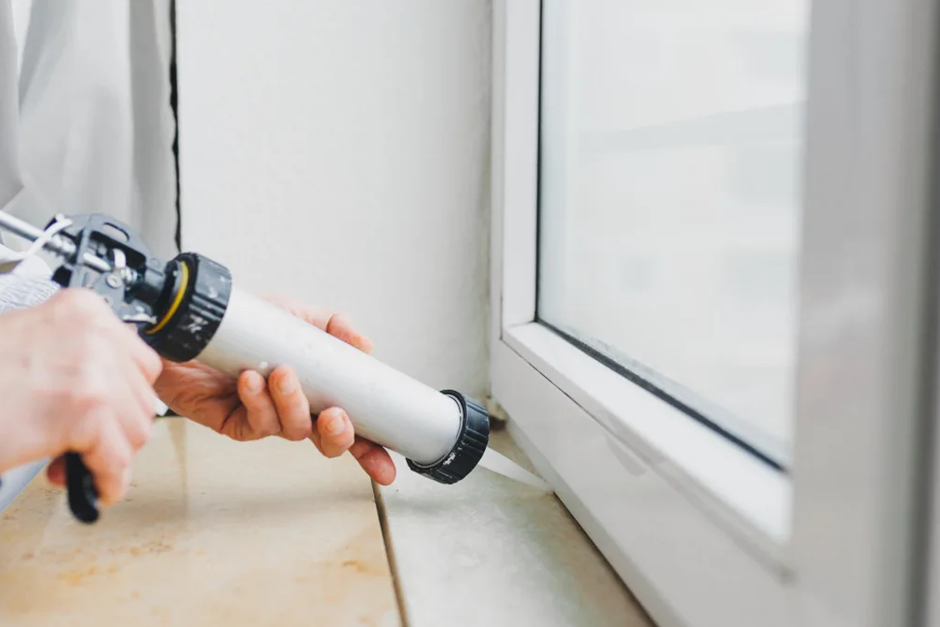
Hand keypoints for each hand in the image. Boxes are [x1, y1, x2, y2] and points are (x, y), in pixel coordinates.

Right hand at [0, 290, 162, 504]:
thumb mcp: (33, 346)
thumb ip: (79, 358)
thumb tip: (119, 391)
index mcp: (82, 311)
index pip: (140, 363)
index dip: (122, 398)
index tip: (106, 416)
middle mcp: (93, 334)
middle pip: (141, 399)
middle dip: (115, 430)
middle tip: (81, 444)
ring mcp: (93, 371)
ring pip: (135, 431)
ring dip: (106, 455)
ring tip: (69, 459)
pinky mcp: (85, 411)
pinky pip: (117, 459)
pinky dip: (107, 480)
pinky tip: (87, 483)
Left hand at [154, 295, 396, 484]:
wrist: (189, 323)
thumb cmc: (242, 323)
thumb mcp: (294, 315)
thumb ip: (333, 326)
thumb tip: (366, 346)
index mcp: (317, 390)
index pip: (352, 425)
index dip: (371, 449)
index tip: (388, 468)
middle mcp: (294, 408)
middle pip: (327, 441)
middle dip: (339, 435)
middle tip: (336, 415)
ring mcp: (265, 418)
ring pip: (292, 430)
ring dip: (292, 404)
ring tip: (283, 374)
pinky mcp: (233, 421)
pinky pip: (254, 423)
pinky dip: (257, 402)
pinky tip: (250, 380)